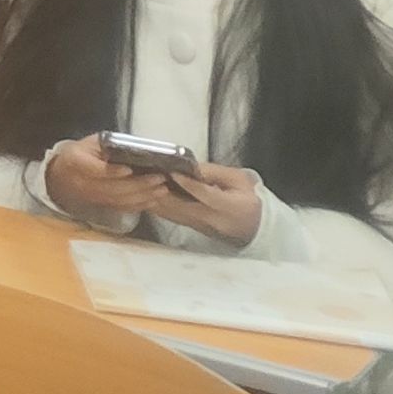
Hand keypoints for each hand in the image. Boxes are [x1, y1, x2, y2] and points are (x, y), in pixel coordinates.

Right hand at [42, 135, 180, 226]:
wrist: (60, 176)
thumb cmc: (78, 154)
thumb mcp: (88, 143)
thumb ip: (106, 145)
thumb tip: (132, 148)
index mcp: (77, 162)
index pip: (96, 170)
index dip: (112, 172)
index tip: (130, 169)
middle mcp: (85, 183)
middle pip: (114, 188)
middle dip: (139, 184)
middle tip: (159, 178)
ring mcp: (94, 197)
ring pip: (121, 200)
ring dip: (143, 196)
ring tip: (161, 189)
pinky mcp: (102, 205)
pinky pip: (122, 208)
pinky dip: (139, 205)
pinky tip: (153, 200)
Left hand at [143, 159, 264, 249]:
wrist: (255, 227)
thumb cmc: (249, 199)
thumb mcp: (240, 181)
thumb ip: (216, 173)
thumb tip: (193, 166)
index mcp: (228, 206)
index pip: (205, 195)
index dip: (187, 184)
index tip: (171, 172)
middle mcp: (210, 218)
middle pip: (180, 206)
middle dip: (159, 190)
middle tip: (142, 174)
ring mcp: (198, 225)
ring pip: (170, 213)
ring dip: (152, 198)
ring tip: (137, 182)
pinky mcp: (190, 227)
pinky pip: (169, 217)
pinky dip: (155, 205)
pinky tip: (142, 195)